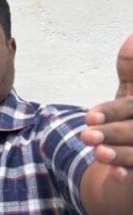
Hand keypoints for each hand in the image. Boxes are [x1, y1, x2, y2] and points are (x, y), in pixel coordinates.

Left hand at [81, 34, 132, 181]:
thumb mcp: (131, 93)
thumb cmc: (132, 119)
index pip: (131, 107)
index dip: (112, 111)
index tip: (89, 115)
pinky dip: (129, 174)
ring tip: (97, 152)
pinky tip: (115, 176)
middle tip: (85, 134)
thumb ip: (132, 70)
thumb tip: (131, 38)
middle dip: (114, 132)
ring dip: (121, 154)